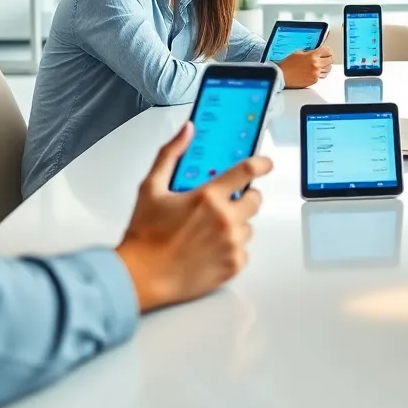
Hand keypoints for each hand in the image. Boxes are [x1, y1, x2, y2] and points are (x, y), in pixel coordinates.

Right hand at [116, 122, 272, 312]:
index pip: (247, 171)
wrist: (141, 277)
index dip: (262, 164)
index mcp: (208, 197)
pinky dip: (231, 249)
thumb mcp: (151, 188)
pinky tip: (209, 250)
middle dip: (245, 198)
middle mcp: (225, 219)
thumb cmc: (144, 236)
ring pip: (248, 226)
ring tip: (208, 232)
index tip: (266, 164)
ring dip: (236, 225)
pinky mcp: (233, 265)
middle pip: (255, 200)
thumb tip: (187, 130)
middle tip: (225, 204)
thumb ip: (170, 154)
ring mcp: (232, 243)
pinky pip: (243, 250)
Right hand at [277, 47, 331, 87]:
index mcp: (312, 56)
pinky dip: (320, 74)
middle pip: (330, 60)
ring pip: (328, 69)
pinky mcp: (314, 80)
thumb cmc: (288, 64)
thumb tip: (317, 52)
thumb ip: (309, 52)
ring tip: (322, 65)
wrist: (282, 75)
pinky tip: (316, 71)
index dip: (328, 50)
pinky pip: (322, 76)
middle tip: (327, 57)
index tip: (327, 51)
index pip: (327, 51)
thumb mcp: (298, 52)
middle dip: (329, 58)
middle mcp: (316, 65)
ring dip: (326, 66)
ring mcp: (316, 73)